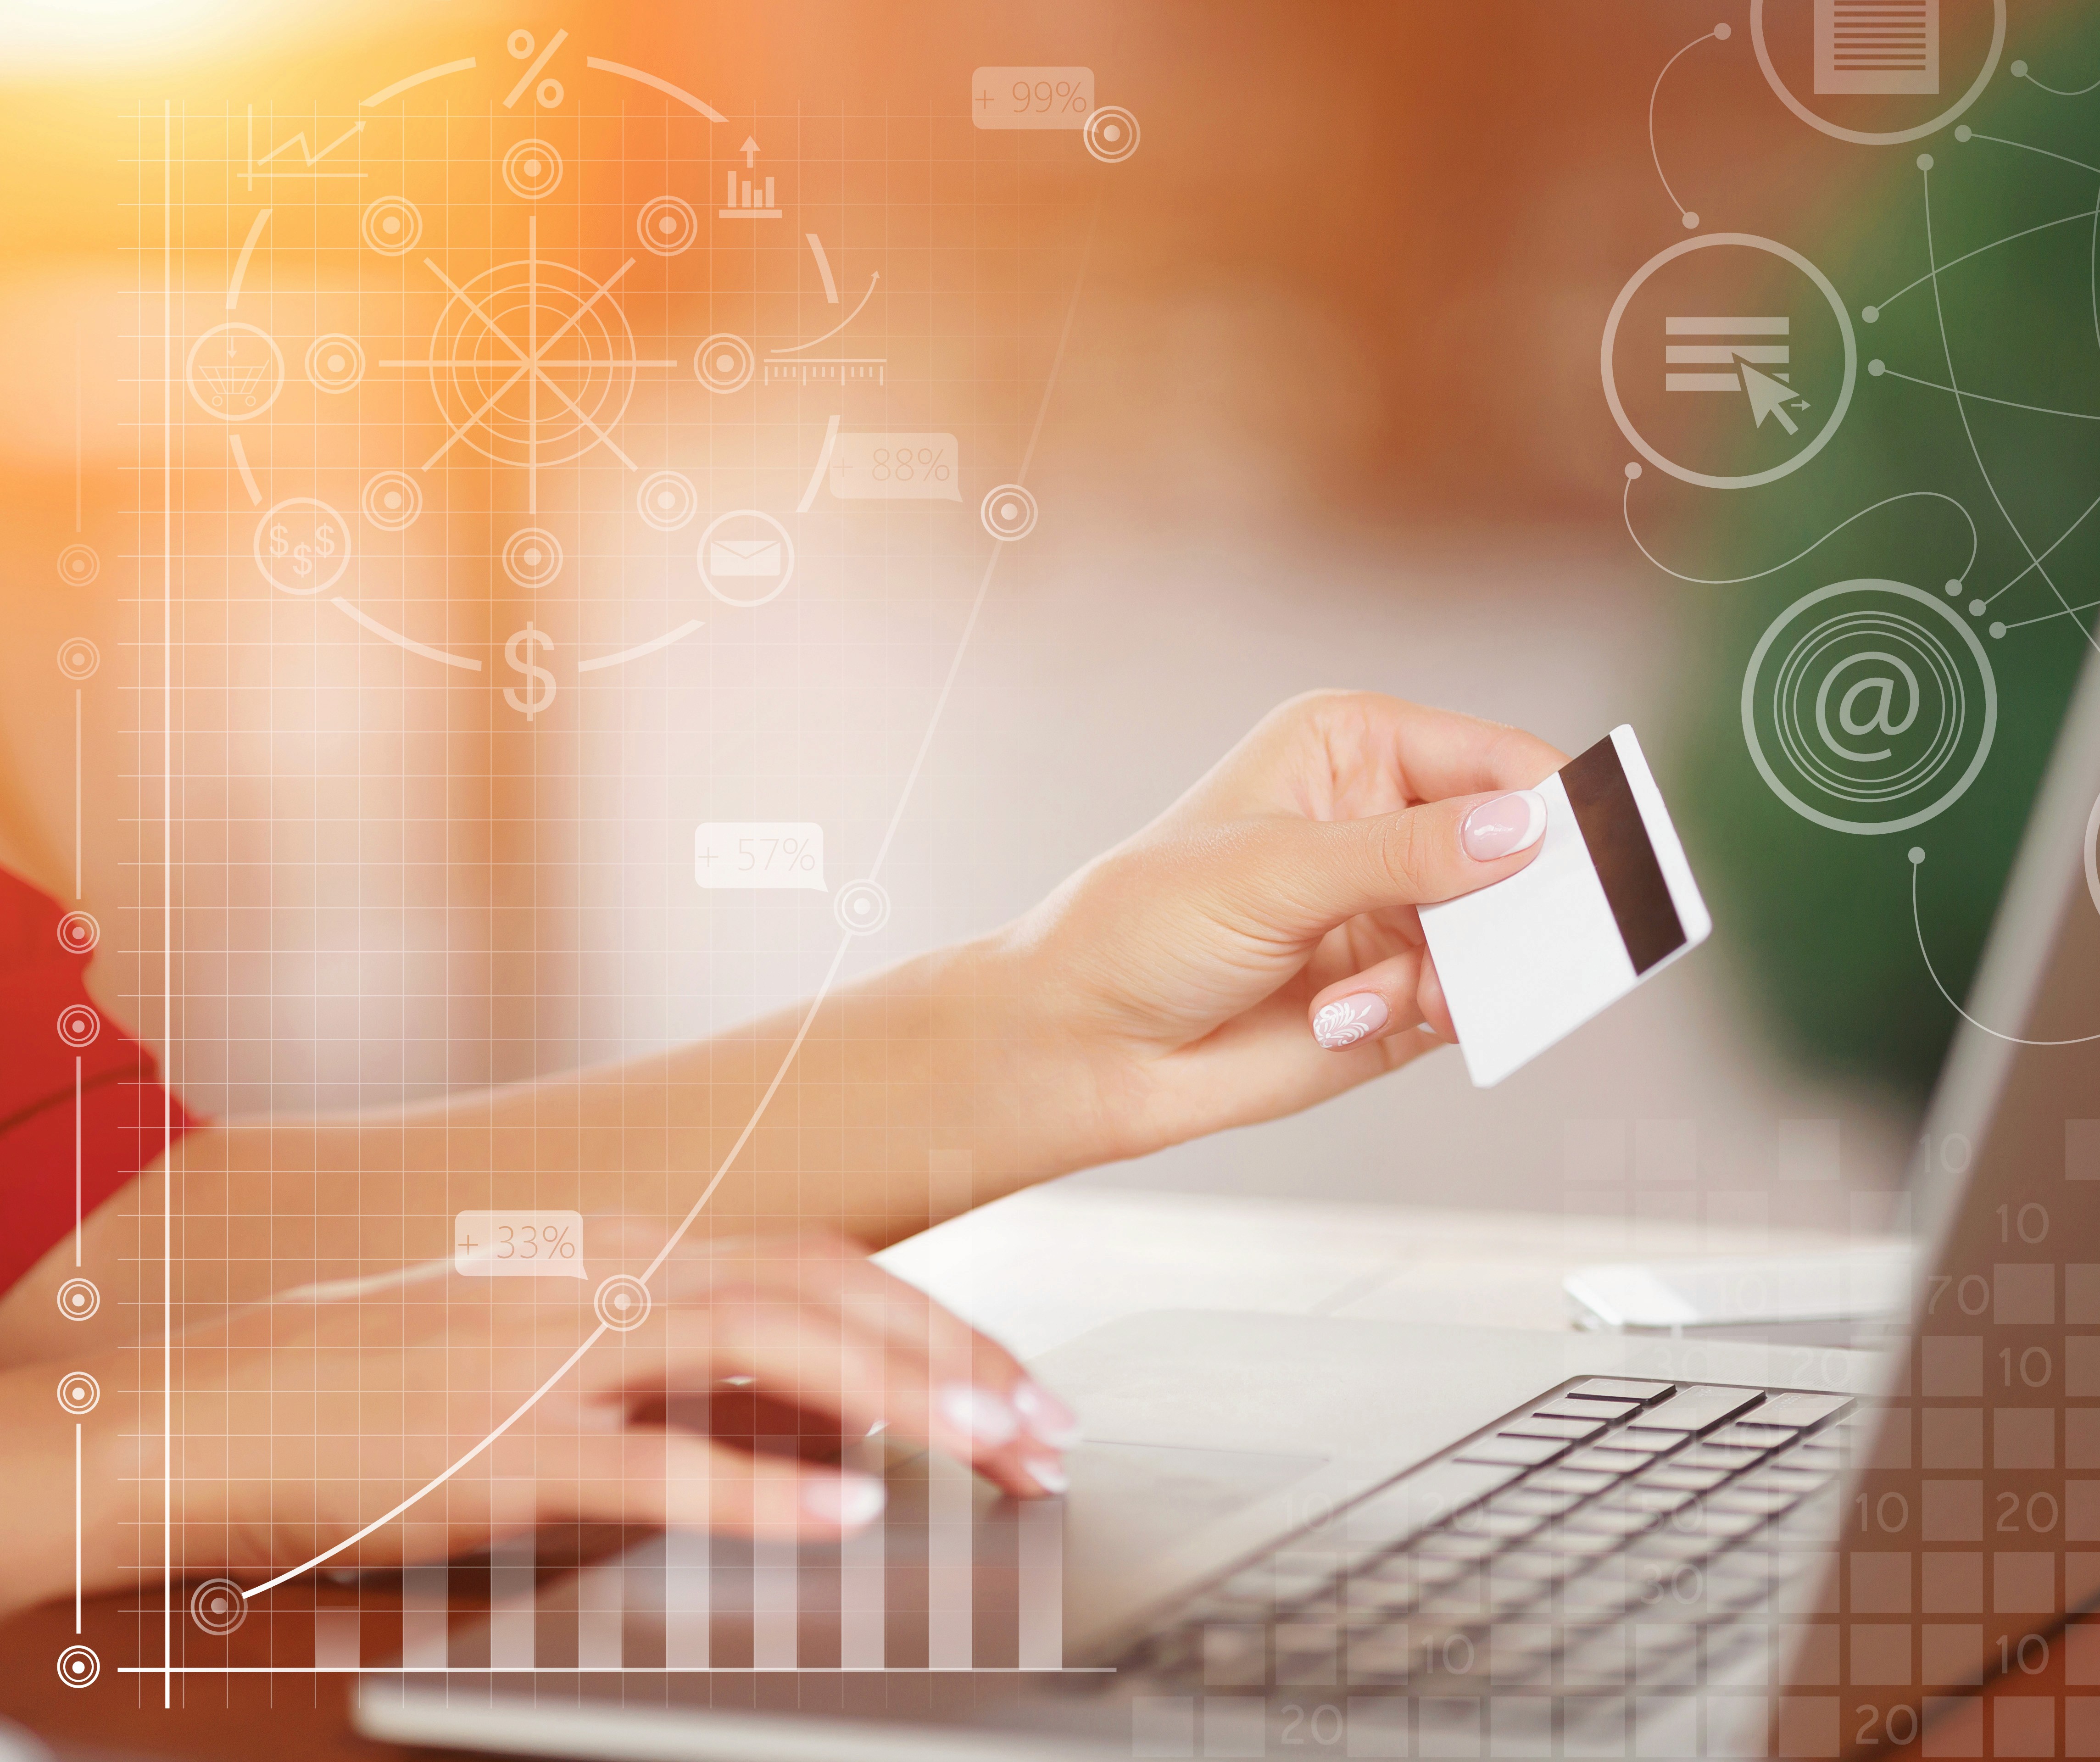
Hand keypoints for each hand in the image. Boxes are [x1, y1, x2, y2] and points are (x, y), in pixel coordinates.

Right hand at [65, 1221, 1074, 1593]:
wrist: (224, 1407)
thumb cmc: (393, 1386)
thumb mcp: (565, 1354)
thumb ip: (695, 1378)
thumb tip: (829, 1419)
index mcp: (628, 1249)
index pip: (825, 1267)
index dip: (939, 1325)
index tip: (1020, 1390)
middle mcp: (609, 1278)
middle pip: (824, 1291)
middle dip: (955, 1358)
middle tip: (1045, 1429)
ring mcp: (559, 1356)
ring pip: (764, 1344)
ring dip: (897, 1397)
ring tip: (988, 1449)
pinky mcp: (505, 1445)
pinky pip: (658, 1461)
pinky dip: (760, 1485)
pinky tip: (844, 1509)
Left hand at [994, 690, 1565, 1161]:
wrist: (1084, 1045)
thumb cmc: (1146, 926)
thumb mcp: (1277, 870)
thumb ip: (1408, 853)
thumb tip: (1522, 829)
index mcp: (1355, 747)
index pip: (1493, 758)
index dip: (1550, 801)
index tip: (1597, 851)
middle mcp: (1387, 821)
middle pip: (1516, 846)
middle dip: (1520, 900)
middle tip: (1528, 940)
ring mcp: (1398, 909)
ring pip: (1502, 932)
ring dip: (1461, 970)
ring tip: (1393, 996)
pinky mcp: (1403, 991)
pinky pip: (1471, 998)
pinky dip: (1429, 1013)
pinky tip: (1345, 1018)